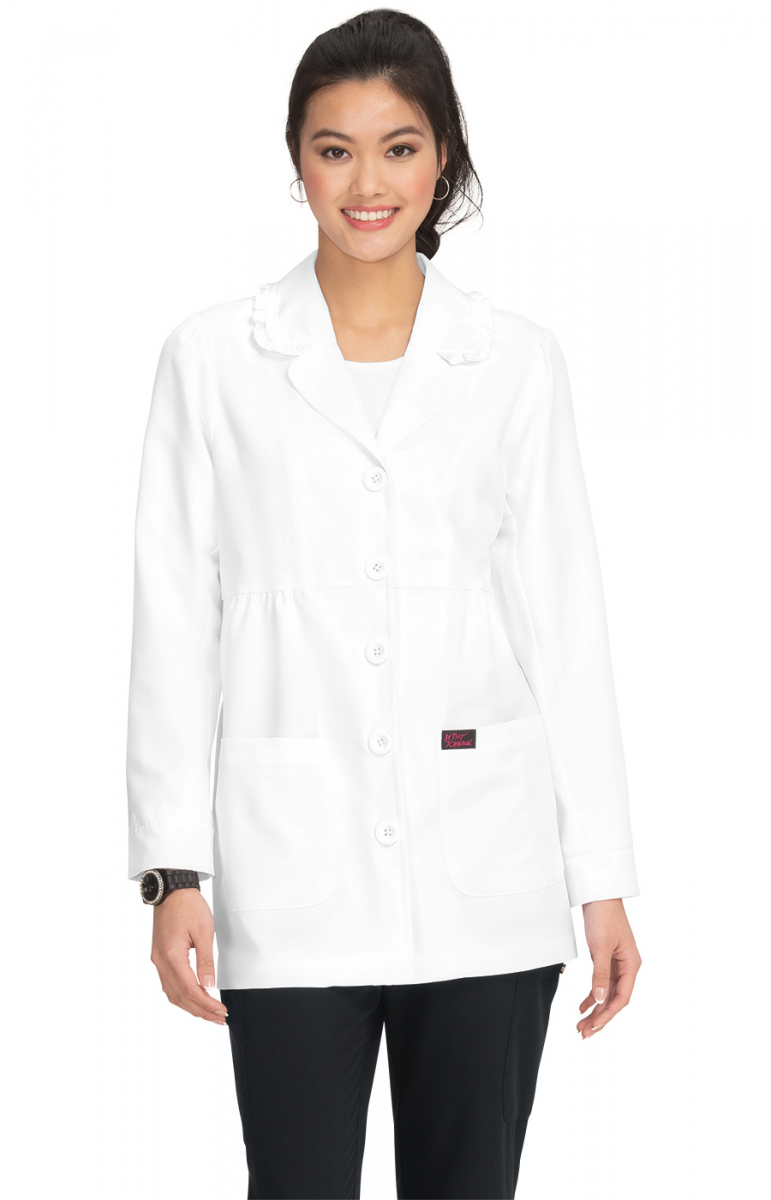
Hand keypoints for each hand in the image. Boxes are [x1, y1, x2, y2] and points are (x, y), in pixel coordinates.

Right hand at [149, 888, 228, 1024]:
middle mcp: (160, 961)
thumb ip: (206, 960)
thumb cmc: (188, 905)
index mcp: (171, 956)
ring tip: (209, 1013)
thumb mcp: (204, 931)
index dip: (206, 1004)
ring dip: (191, 1006)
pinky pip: (168, 984)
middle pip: (180, 997)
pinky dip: (182, 996)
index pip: (190, 990)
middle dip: (201, 1011)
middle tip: (219, 1018)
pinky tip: (193, 999)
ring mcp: (157, 960)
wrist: (172, 890)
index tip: (221, 1011)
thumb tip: (209, 985)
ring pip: (172, 994)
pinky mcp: (159, 957)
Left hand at [576, 898, 640, 1038]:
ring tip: (581, 1024)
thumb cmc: (604, 917)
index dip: (608, 1014)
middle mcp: (627, 967)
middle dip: (600, 1018)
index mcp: (632, 965)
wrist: (599, 895)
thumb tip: (600, 1000)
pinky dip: (592, 996)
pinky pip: (601, 984)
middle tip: (584, 1032)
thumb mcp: (600, 947)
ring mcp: (617, 964)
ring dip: (595, 1009)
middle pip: (615, 999)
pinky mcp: (606, 959)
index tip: (594, 1026)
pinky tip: (582, 1006)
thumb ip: (600, 974)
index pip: (622, 998)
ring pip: (607, 994)